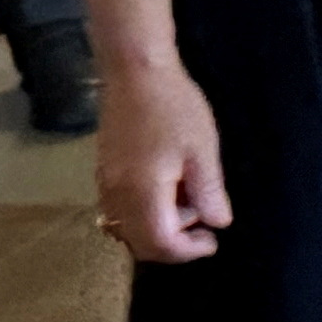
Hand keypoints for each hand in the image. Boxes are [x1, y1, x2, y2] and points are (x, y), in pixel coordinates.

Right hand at [95, 57, 231, 260]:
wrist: (135, 71)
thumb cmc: (174, 106)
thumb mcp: (202, 149)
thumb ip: (208, 191)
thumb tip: (218, 222)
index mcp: (142, 192)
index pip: (160, 243)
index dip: (188, 250)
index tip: (212, 237)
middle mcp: (116, 195)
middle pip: (140, 244)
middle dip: (173, 244)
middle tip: (201, 220)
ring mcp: (105, 184)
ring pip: (126, 230)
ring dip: (158, 228)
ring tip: (186, 199)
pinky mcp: (103, 172)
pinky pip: (119, 211)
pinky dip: (143, 214)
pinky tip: (165, 190)